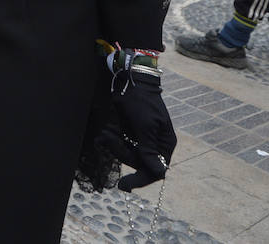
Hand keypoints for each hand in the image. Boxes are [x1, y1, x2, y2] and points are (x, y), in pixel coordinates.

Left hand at [100, 69, 175, 191]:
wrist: (129, 81)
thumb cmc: (141, 101)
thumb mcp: (145, 125)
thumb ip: (149, 149)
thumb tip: (159, 174)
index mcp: (164, 144)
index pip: (155, 171)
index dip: (140, 180)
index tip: (123, 186)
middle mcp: (154, 145)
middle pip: (137, 163)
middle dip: (121, 153)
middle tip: (108, 139)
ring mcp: (141, 140)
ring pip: (126, 155)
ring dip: (113, 145)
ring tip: (106, 132)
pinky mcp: (129, 135)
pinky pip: (119, 146)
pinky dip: (110, 141)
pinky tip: (104, 133)